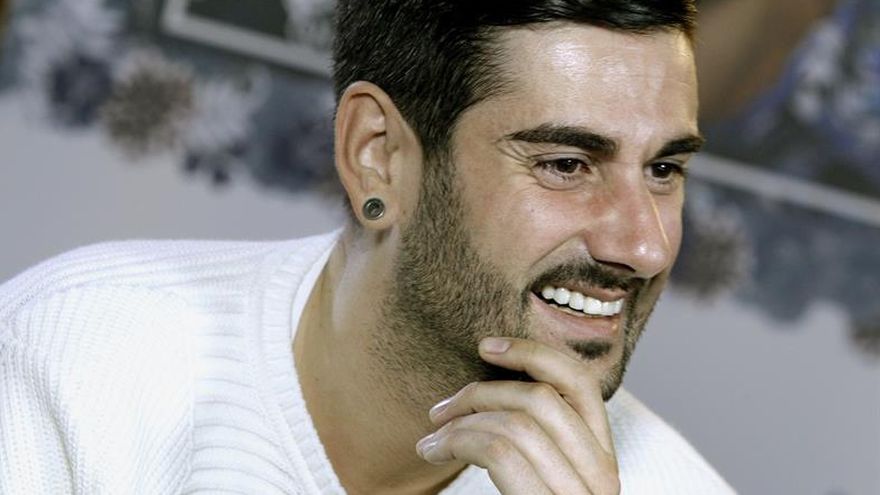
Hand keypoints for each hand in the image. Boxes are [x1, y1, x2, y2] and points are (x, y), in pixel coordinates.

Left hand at [416, 337, 619, 494]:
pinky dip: (456, 439)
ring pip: (519, 420)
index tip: (488, 346)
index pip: (581, 385)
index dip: (533, 353)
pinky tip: (432, 450)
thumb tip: (488, 395)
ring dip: (461, 418)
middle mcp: (602, 478)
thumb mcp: (540, 481)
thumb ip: (531, 442)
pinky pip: (501, 449)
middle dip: (482, 390)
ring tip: (430, 436)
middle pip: (543, 398)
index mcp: (600, 463)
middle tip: (440, 409)